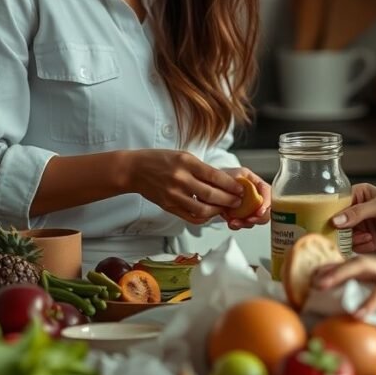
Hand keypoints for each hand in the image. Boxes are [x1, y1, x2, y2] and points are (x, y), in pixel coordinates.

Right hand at [126, 149, 245, 224]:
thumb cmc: (160, 160)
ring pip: (202, 210)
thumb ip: (202, 169)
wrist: (134, 169)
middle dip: (229, 200)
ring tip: (225, 208)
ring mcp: (174, 195)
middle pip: (211, 195)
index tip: (241, 189)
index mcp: (186, 163)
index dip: (231, 185)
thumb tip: (224, 181)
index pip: (215, 176)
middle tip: (238, 201)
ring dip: (218, 211)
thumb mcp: (184, 156)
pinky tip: (209, 213)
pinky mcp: (168, 207)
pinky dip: (203, 218)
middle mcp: (180, 179)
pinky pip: (190, 217)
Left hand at [219, 167, 270, 230]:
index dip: (266, 203)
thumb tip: (241, 195)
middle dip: (259, 217)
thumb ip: (236, 184)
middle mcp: (257, 195)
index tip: (259, 212)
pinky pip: (245, 224)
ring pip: (257, 219)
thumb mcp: (230, 176)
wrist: (214, 186)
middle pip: (268, 209)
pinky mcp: (244, 215)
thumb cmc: (223, 178)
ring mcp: (251, 206)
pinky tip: (231, 222)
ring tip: (234, 222)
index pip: (267, 192)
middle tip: (249, 220)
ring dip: (247, 223)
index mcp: (256, 183)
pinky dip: (239, 225)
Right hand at [333, 183, 375, 254]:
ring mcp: (361, 228)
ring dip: (350, 239)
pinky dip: (359, 246)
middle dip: (336, 231)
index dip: (327, 213)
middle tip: (340, 235)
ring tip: (366, 236)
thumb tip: (335, 221)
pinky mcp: (368, 243)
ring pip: (343, 237)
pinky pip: (354, 248)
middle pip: (335, 223)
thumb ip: (358, 212)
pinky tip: (371, 241)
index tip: (324, 223)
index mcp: (357, 195)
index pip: (334, 203)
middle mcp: (356, 212)